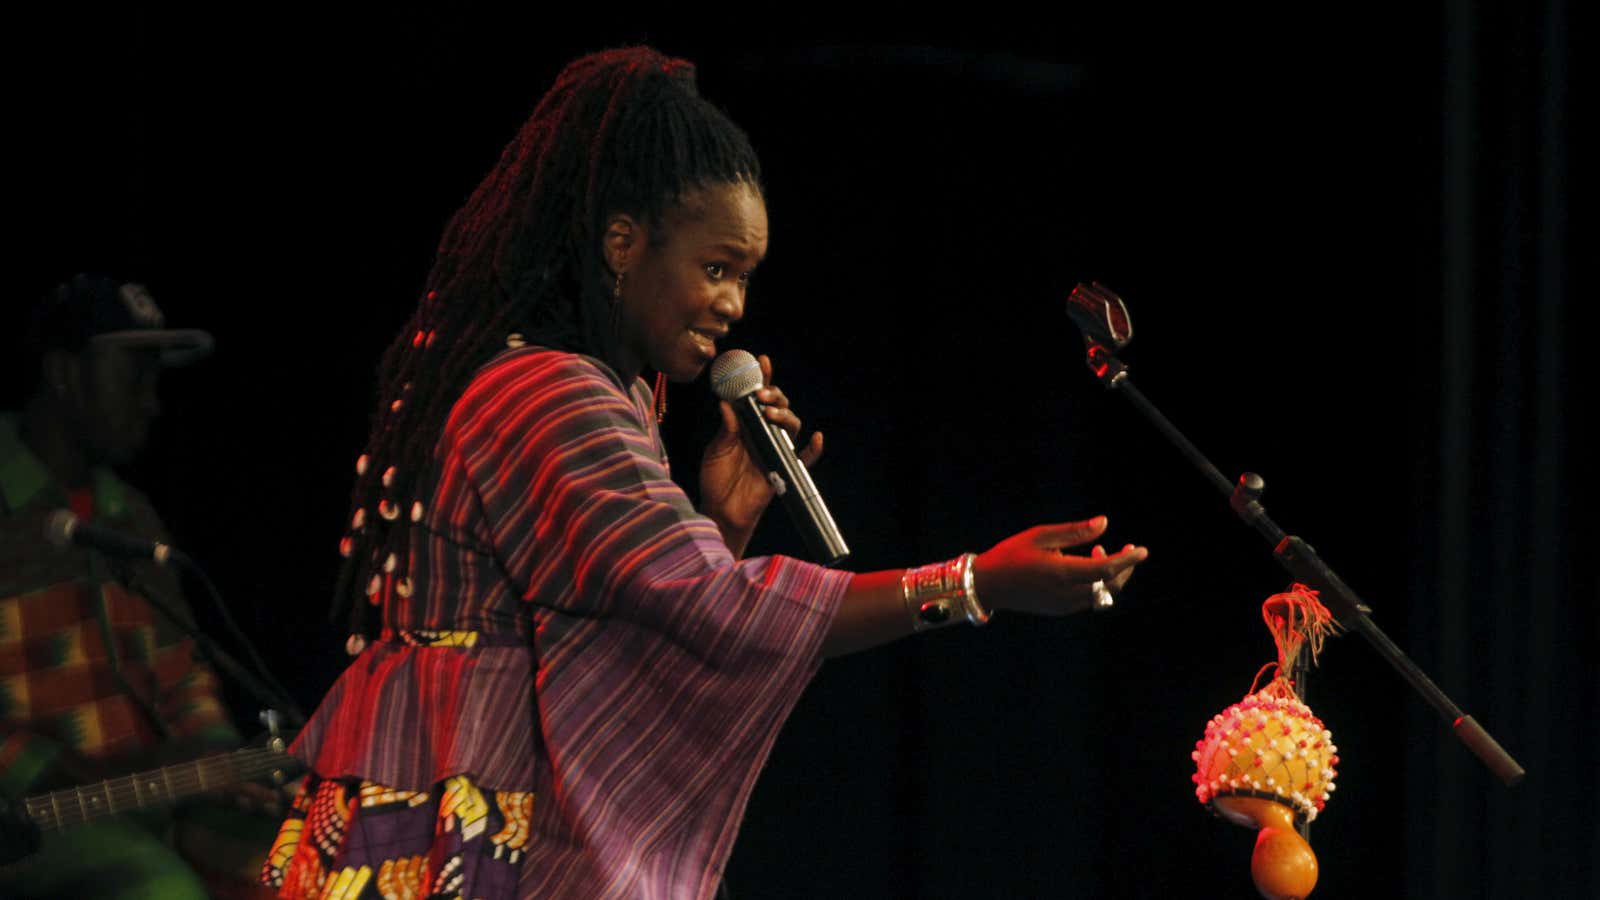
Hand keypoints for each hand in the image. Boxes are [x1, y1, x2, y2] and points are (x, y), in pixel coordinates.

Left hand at [699, 354, 823, 555]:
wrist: (721, 510)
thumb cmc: (716, 479)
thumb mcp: (716, 450)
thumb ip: (726, 428)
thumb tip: (726, 403)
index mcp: (746, 426)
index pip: (756, 398)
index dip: (762, 379)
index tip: (761, 361)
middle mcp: (763, 434)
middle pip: (779, 407)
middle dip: (774, 395)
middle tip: (762, 394)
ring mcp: (775, 451)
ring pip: (791, 427)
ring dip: (785, 415)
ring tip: (770, 413)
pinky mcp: (783, 470)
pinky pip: (805, 459)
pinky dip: (814, 449)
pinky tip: (816, 438)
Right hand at [973, 516, 1147, 615]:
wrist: (987, 585)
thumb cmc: (1011, 554)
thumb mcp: (1040, 535)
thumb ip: (1074, 531)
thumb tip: (1105, 523)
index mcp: (1062, 574)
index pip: (1106, 570)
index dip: (1127, 560)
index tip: (1142, 550)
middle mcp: (1066, 594)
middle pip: (1110, 586)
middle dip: (1124, 569)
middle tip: (1129, 548)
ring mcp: (1064, 605)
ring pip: (1101, 595)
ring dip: (1108, 576)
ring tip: (1098, 551)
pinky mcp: (1060, 609)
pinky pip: (1088, 598)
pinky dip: (1096, 583)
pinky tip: (1085, 565)